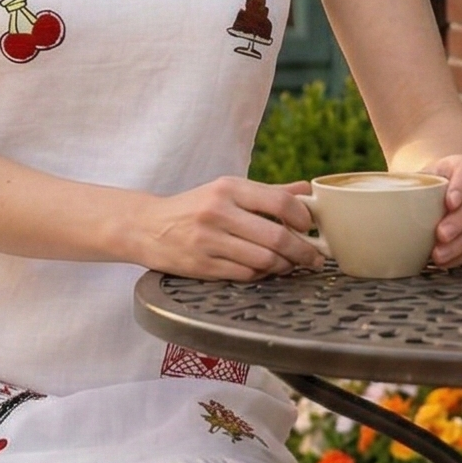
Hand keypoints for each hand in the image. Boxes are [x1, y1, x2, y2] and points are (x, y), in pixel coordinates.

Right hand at [134, 175, 323, 280]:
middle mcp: (218, 212)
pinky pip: (245, 275)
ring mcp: (208, 241)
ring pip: (264, 260)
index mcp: (228, 188)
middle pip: (276, 237)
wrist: (146, 227)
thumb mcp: (226, 190)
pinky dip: (262, 275)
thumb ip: (268, 192)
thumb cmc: (194, 207)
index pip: (279, 201)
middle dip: (303, 252)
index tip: (310, 228)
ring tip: (290, 265)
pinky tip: (265, 270)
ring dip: (285, 266)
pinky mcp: (202, 266)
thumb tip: (307, 190)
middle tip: (315, 258)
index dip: (303, 218)